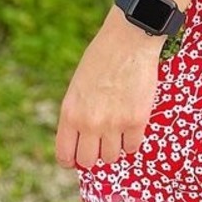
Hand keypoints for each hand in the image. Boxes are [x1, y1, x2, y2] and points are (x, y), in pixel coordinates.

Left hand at [55, 6, 162, 169]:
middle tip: (102, 143)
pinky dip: (132, 140)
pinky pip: (133, 147)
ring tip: (119, 130)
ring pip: (112, 157)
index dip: (72, 159)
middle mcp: (89, 123)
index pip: (65, 155)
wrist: (129, 40)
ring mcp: (113, 124)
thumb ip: (78, 113)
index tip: (80, 156)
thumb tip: (84, 137)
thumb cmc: (103, 57)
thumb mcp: (78, 86)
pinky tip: (133, 126)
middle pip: (88, 161)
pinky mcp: (136, 120)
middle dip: (94, 154)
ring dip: (115, 147)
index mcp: (70, 113)